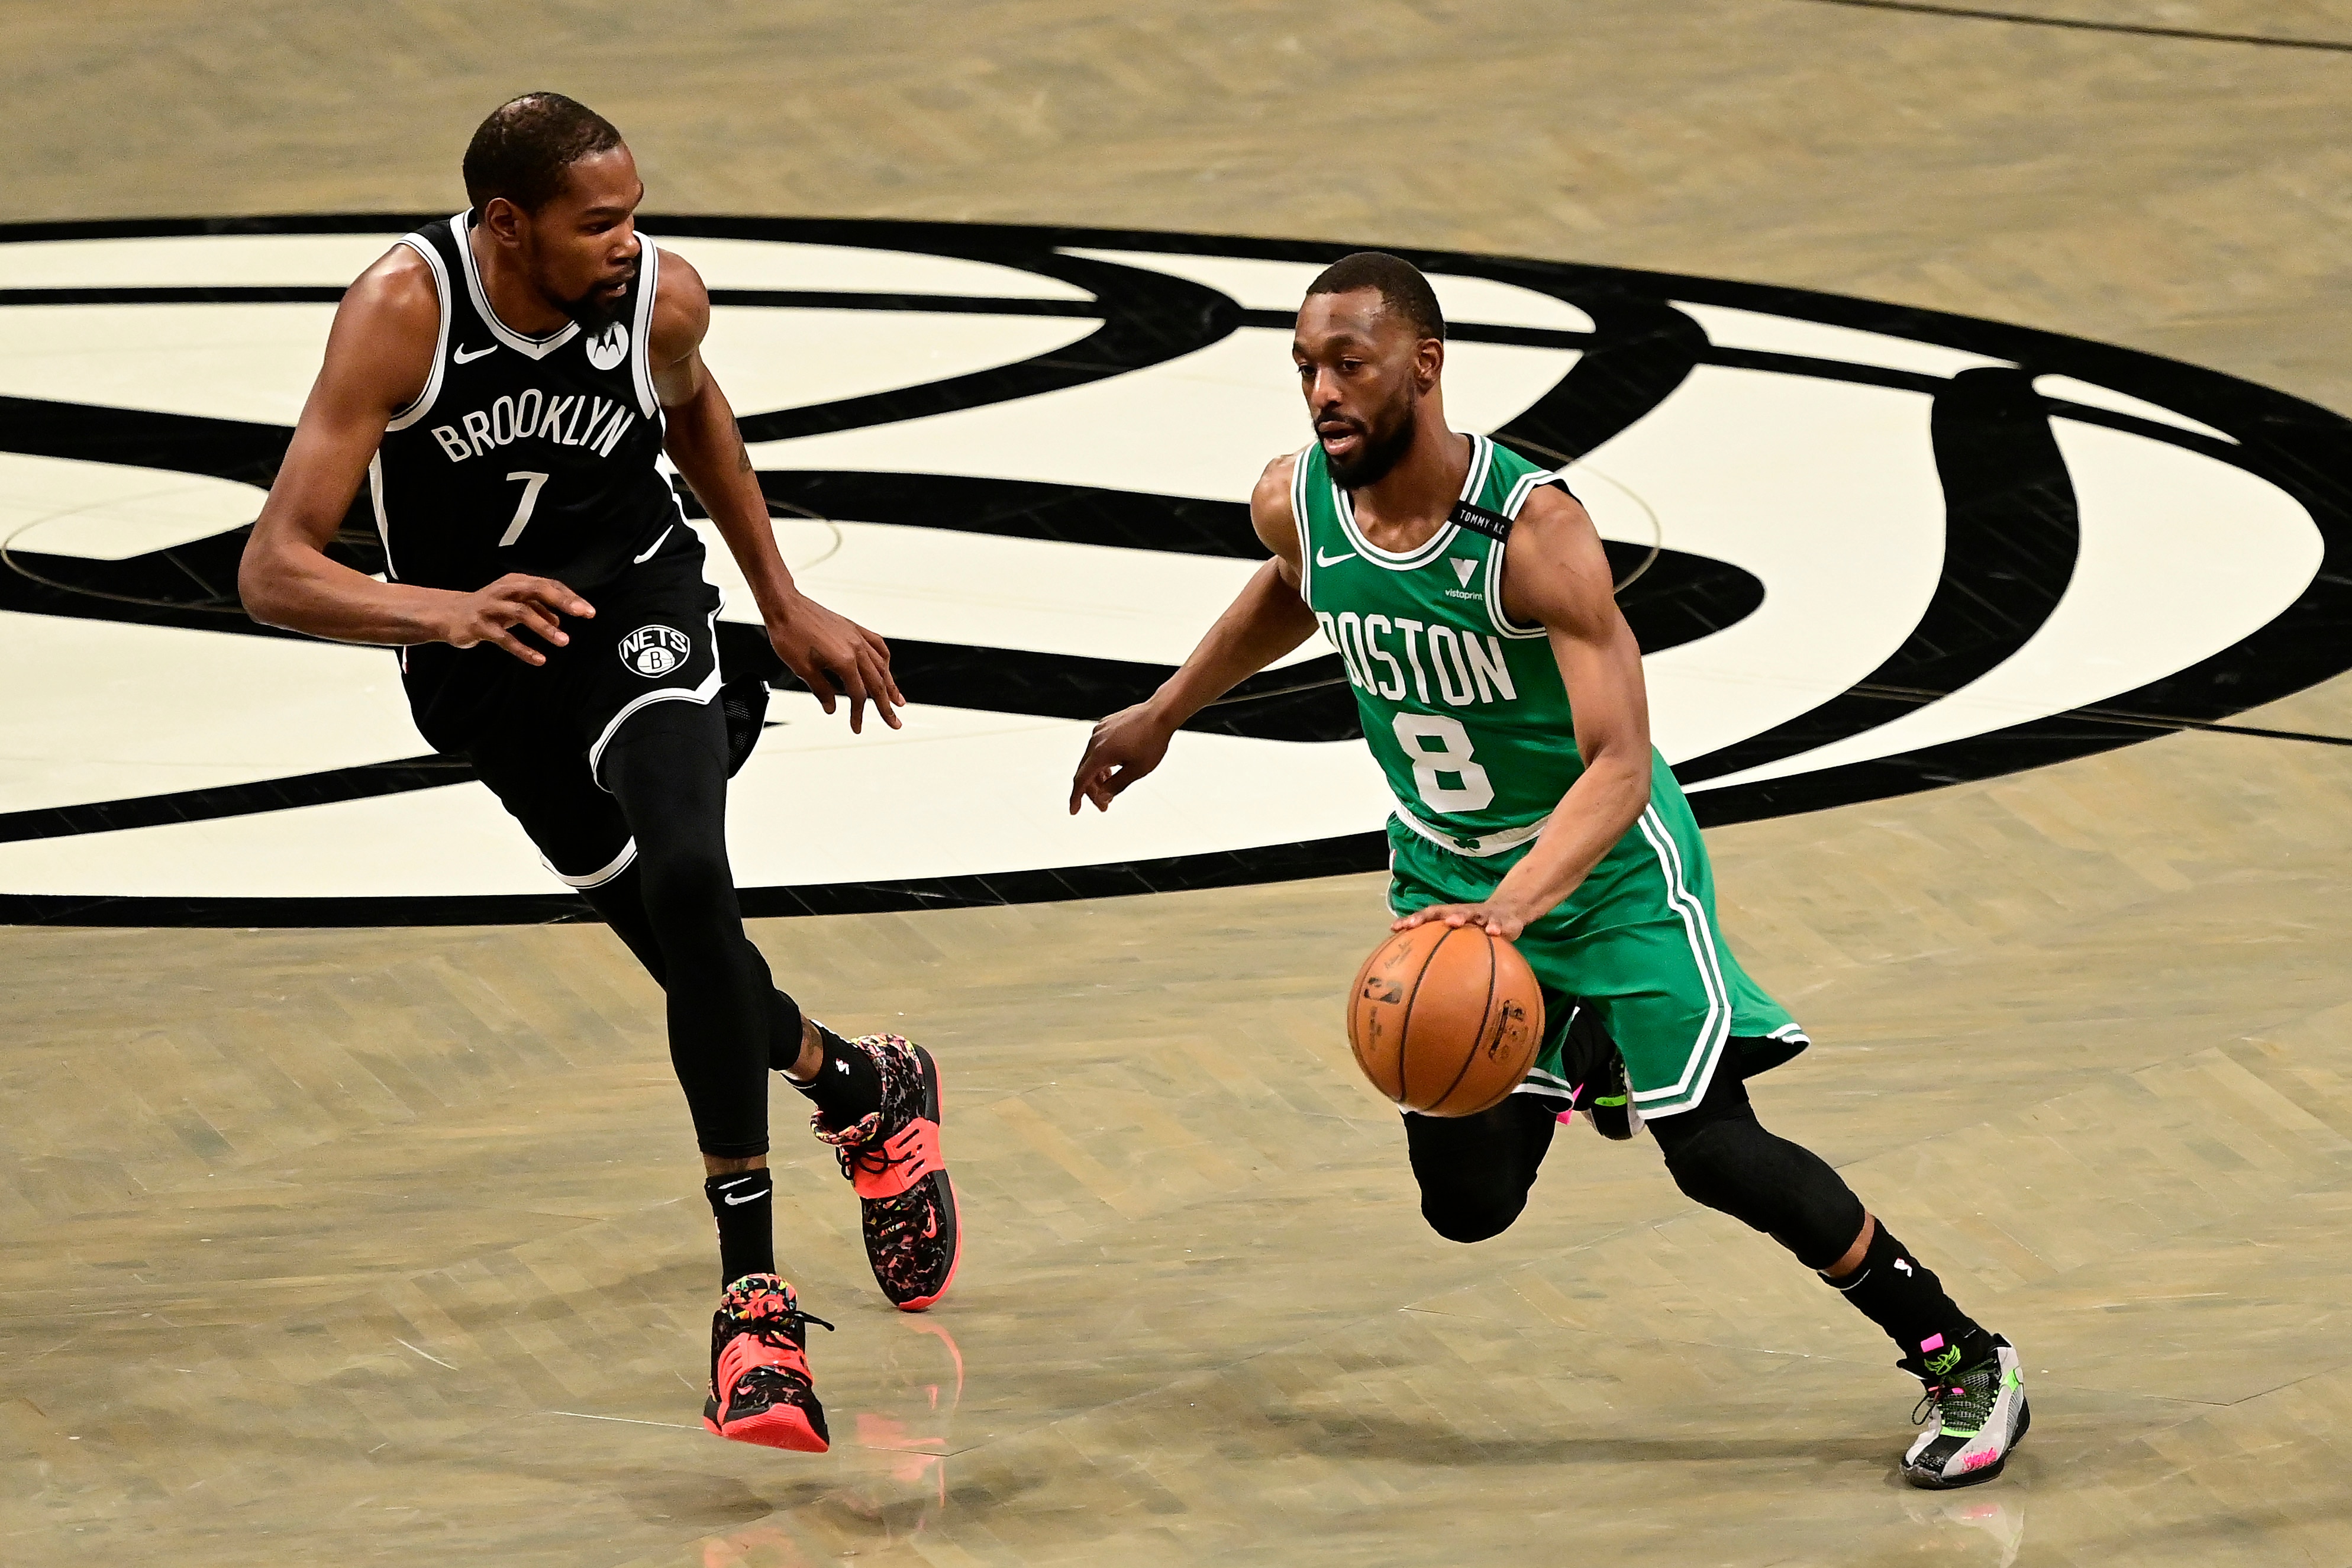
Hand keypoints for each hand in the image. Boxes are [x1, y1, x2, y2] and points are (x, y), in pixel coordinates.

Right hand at [441, 574, 592, 664]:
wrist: (449, 615)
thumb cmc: (489, 609)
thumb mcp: (515, 605)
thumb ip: (537, 610)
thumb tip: (559, 621)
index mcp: (516, 582)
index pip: (548, 585)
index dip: (570, 597)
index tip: (589, 611)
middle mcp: (504, 590)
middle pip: (537, 590)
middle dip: (562, 602)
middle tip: (583, 615)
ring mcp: (491, 607)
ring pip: (522, 612)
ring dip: (545, 627)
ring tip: (564, 641)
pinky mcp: (480, 625)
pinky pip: (505, 638)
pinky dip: (523, 649)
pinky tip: (539, 659)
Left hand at [768, 593, 902, 733]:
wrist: (785, 606)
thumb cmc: (790, 633)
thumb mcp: (802, 669)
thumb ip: (821, 690)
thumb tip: (831, 707)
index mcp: (844, 660)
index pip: (858, 695)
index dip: (857, 714)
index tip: (855, 726)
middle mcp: (856, 648)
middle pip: (877, 683)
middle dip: (886, 706)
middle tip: (894, 722)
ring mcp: (857, 637)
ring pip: (882, 665)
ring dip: (891, 685)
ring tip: (897, 699)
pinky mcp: (853, 628)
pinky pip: (877, 644)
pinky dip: (884, 659)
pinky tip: (886, 666)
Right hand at [1069, 702, 1175, 813]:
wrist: (1161, 714)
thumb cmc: (1152, 741)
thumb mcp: (1137, 770)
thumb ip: (1117, 785)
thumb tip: (1102, 797)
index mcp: (1100, 753)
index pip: (1081, 780)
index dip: (1076, 797)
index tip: (1074, 810)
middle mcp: (1095, 740)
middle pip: (1085, 771)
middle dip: (1093, 791)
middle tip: (1104, 806)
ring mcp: (1100, 731)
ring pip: (1091, 759)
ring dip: (1097, 776)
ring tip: (1109, 788)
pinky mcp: (1106, 725)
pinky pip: (1097, 747)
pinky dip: (1101, 761)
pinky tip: (1112, 768)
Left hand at [1391, 900, 1534, 942]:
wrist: (1511, 910)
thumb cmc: (1480, 928)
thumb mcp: (1466, 938)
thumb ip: (1449, 950)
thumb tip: (1427, 979)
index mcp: (1452, 915)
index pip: (1428, 915)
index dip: (1412, 920)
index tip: (1395, 928)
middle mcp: (1464, 912)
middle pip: (1443, 911)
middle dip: (1428, 917)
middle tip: (1414, 924)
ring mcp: (1483, 914)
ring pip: (1470, 913)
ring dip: (1461, 917)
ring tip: (1453, 922)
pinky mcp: (1502, 919)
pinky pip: (1499, 923)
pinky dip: (1496, 926)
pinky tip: (1494, 932)